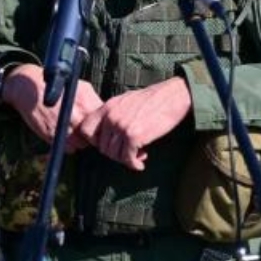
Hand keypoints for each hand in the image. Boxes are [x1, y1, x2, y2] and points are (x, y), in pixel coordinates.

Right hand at [2, 64, 103, 152]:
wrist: (30, 88)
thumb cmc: (58, 86)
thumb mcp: (81, 87)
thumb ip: (94, 101)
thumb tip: (104, 112)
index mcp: (86, 103)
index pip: (102, 122)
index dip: (101, 125)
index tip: (98, 125)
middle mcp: (77, 115)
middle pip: (93, 135)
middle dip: (91, 135)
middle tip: (86, 131)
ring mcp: (64, 126)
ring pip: (81, 144)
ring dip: (80, 142)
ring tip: (75, 133)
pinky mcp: (52, 135)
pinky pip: (68, 148)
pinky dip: (69, 146)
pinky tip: (66, 136)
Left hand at [77, 78, 192, 170]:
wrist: (174, 96)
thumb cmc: (155, 98)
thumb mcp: (127, 100)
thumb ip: (114, 113)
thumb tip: (108, 132)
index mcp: (108, 107)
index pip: (86, 129)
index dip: (94, 141)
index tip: (108, 144)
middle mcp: (111, 117)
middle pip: (102, 147)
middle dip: (115, 153)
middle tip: (129, 153)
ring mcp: (121, 127)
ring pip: (114, 154)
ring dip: (126, 159)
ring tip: (138, 155)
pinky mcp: (133, 136)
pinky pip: (127, 158)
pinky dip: (134, 164)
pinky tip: (141, 163)